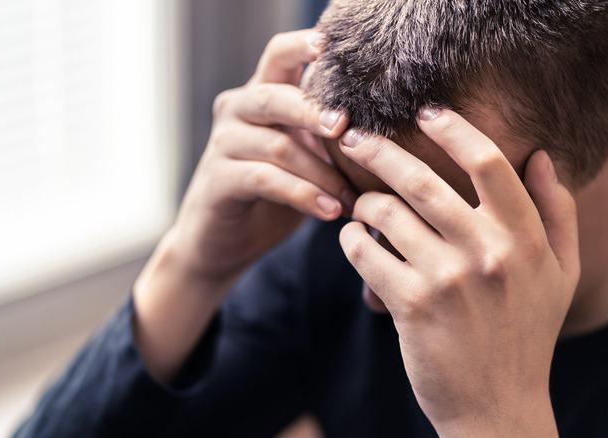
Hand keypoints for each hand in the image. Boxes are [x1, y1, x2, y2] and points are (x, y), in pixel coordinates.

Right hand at [132, 30, 353, 381]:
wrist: (224, 242)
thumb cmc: (275, 195)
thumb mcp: (306, 159)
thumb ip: (329, 138)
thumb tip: (390, 133)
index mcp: (260, 96)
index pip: (277, 56)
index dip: (300, 45)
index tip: (329, 45)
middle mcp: (236, 111)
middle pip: (274, 96)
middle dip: (316, 111)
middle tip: (347, 128)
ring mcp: (222, 144)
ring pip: (278, 145)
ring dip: (323, 173)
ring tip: (352, 198)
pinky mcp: (218, 181)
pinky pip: (265, 179)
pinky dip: (303, 195)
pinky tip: (331, 211)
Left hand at [337, 108, 578, 436]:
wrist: (499, 408)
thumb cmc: (529, 335)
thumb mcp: (563, 274)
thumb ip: (558, 212)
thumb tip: (541, 155)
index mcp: (525, 239)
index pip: (488, 162)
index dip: (453, 128)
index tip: (425, 112)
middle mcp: (488, 253)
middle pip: (422, 179)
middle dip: (379, 150)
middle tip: (354, 137)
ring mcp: (448, 280)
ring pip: (386, 213)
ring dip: (363, 202)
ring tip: (359, 204)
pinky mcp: (410, 306)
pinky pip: (365, 253)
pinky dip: (351, 240)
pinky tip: (354, 240)